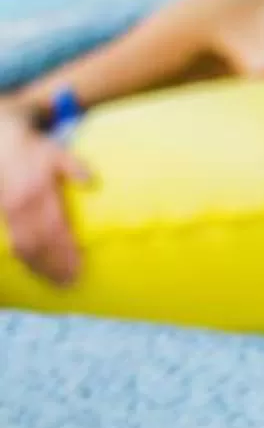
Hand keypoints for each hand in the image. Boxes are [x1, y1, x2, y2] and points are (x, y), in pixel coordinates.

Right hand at [1, 122, 88, 287]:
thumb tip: (92, 180)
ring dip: (40, 266)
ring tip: (57, 282)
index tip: (78, 267)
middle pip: (38, 244)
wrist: (2, 144)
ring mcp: (9, 213)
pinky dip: (26, 259)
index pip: (52, 229)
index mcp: (37, 193)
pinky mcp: (2, 216)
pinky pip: (13, 242)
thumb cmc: (36, 152)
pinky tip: (37, 270)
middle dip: (54, 265)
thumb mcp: (56, 153)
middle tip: (70, 282)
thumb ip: (74, 166)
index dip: (64, 251)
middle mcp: (21, 206)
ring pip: (23, 246)